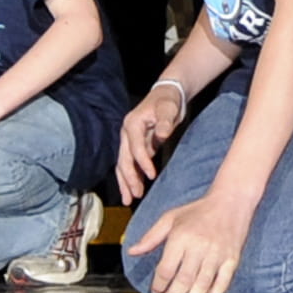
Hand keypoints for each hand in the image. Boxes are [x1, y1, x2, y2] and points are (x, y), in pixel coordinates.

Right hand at [116, 86, 185, 202]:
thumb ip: (165, 121)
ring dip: (126, 182)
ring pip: (123, 164)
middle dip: (128, 178)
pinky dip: (131, 177)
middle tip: (135, 195)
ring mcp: (129, 140)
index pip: (135, 147)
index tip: (152, 175)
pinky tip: (134, 190)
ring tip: (129, 199)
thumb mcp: (169, 108)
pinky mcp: (136, 145)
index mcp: (132, 124)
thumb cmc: (168, 100)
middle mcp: (127, 133)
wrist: (168, 93)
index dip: (142, 162)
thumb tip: (161, 133)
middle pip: (124, 159)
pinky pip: (130, 164)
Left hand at [126, 191, 254, 292]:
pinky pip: (223, 282)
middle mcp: (199, 246)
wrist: (231, 201)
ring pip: (202, 284)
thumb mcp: (170, 218)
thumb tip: (133, 251)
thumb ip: (151, 237)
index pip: (166, 268)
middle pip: (183, 280)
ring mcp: (217, 254)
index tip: (156, 291)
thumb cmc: (198, 210)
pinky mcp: (232, 259)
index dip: (159, 284)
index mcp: (181, 237)